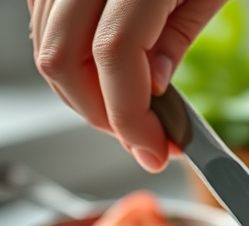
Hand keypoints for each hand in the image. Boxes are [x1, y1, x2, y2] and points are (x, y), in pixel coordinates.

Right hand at [28, 0, 224, 171]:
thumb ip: (176, 38)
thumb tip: (153, 90)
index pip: (114, 57)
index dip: (132, 117)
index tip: (155, 151)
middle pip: (63, 59)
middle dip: (103, 116)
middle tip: (143, 140)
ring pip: (47, 46)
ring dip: (86, 95)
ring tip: (130, 114)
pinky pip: (46, 24)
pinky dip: (73, 62)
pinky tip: (109, 78)